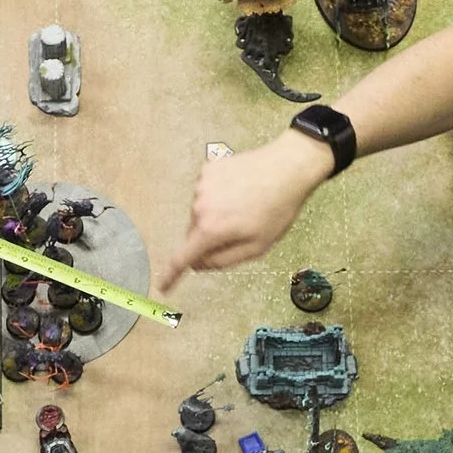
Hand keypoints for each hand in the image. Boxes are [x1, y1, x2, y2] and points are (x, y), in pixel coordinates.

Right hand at [157, 134, 335, 290]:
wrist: (289, 166)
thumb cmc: (278, 209)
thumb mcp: (257, 247)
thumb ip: (224, 260)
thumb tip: (198, 264)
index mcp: (211, 229)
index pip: (182, 258)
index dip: (171, 275)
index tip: (163, 286)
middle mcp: (199, 207)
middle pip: (195, 233)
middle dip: (210, 238)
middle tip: (240, 230)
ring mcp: (201, 185)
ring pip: (201, 212)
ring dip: (216, 215)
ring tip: (244, 205)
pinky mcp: (208, 170)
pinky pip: (206, 192)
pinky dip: (218, 196)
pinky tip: (240, 190)